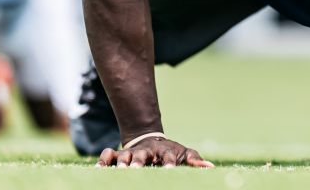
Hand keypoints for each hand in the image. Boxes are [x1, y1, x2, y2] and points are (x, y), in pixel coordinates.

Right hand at [96, 135, 213, 167]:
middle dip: (139, 162)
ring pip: (124, 155)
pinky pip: (108, 155)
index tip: (168, 170)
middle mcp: (147, 151)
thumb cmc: (170, 151)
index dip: (168, 163)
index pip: (168, 157)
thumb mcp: (183, 153)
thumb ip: (194, 160)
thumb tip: (210, 168)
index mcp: (164, 151)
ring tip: (119, 171)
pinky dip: (103, 161)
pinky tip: (98, 169)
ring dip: (121, 162)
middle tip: (136, 170)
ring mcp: (131, 152)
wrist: (150, 139)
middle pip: (142, 155)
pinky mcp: (118, 155)